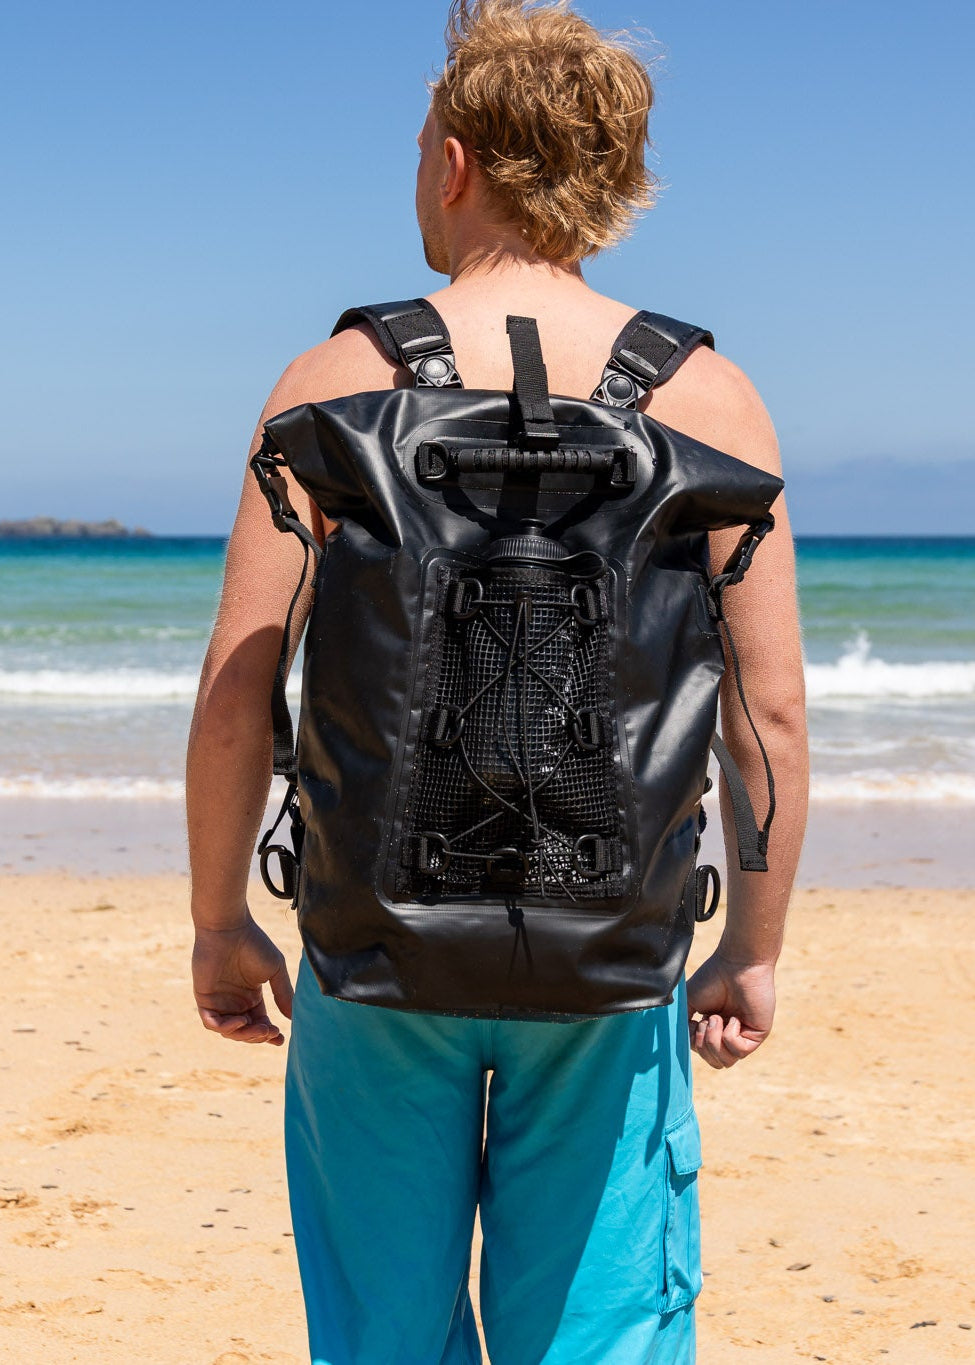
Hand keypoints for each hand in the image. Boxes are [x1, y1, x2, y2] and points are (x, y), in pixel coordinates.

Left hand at [192, 913, 293, 1045]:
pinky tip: (241, 1020)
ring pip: (229, 1031)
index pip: (259, 1022)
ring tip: (260, 1028)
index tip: (280, 1040)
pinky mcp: (204, 998)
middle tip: (272, 1032)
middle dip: (259, 1036)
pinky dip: (225, 1027)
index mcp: (250, 996)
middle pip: (245, 1031)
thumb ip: (283, 993)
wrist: (229, 927)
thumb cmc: (253, 943)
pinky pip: (211, 1022)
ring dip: (244, 1035)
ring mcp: (218, 1001)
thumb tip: (292, 1017)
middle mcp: (234, 1001)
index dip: (269, 1034)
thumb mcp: (275, 970)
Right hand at [685, 952, 775, 1068]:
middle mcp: (732, 1034)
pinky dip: (730, 1036)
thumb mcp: (689, 1002)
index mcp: (716, 1028)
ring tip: (716, 1018)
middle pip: (716, 1062)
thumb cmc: (713, 978)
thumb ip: (684, 1024)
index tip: (694, 1022)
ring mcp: (745, 1035)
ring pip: (727, 1061)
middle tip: (705, 1022)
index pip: (705, 1053)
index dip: (696, 1044)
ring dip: (715, 1041)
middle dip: (704, 1046)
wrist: (735, 964)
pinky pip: (740, 1051)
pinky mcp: (758, 1035)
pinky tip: (733, 1017)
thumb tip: (682, 1042)